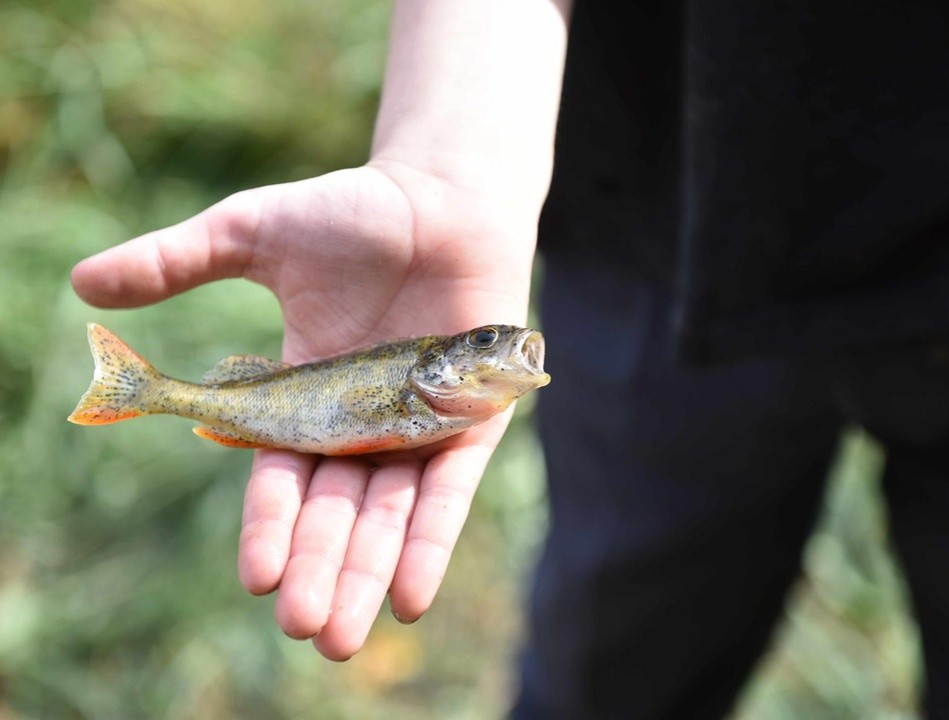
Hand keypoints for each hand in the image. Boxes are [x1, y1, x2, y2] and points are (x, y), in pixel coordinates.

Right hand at [71, 162, 535, 658]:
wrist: (443, 193)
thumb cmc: (353, 211)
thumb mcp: (253, 234)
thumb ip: (176, 261)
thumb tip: (82, 283)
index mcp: (306, 391)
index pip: (282, 472)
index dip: (271, 524)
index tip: (259, 577)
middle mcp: (362, 419)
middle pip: (337, 509)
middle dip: (321, 568)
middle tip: (307, 628)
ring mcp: (419, 422)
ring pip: (389, 513)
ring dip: (368, 571)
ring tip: (344, 636)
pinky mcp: (473, 419)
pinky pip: (451, 488)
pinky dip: (431, 538)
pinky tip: (409, 595)